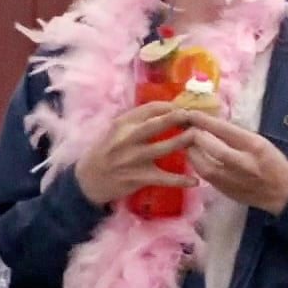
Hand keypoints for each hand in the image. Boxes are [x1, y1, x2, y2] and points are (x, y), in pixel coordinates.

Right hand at [73, 102, 197, 206]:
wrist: (88, 180)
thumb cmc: (105, 152)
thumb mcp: (115, 131)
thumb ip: (136, 122)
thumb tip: (165, 111)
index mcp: (122, 123)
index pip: (149, 108)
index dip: (170, 106)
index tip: (184, 107)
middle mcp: (127, 138)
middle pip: (156, 124)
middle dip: (178, 118)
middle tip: (196, 115)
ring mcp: (134, 159)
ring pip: (164, 148)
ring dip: (183, 141)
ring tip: (200, 137)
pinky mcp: (139, 178)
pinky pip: (164, 178)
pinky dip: (180, 180)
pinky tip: (195, 181)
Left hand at [181, 111, 287, 214]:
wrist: (283, 192)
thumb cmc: (273, 162)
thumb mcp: (260, 142)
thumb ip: (237, 135)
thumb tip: (211, 124)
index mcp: (254, 146)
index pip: (224, 129)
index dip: (204, 120)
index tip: (191, 113)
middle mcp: (243, 163)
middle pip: (211, 147)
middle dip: (195, 136)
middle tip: (187, 128)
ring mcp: (233, 180)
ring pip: (203, 165)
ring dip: (192, 152)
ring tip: (188, 143)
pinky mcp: (225, 191)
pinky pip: (205, 176)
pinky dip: (197, 165)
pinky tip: (195, 157)